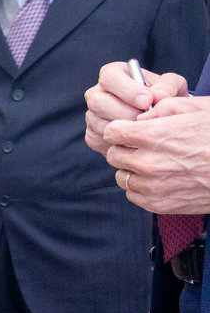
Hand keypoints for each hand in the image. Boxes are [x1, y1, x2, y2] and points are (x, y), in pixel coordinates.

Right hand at [84, 62, 188, 156]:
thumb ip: (167, 86)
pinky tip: (136, 139)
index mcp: (113, 75)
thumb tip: (157, 96)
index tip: (147, 102)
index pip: (109, 77)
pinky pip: (101, 140)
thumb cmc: (164, 98)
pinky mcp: (92, 135)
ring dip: (124, 129)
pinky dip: (120, 141)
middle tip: (145, 119)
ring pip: (99, 123)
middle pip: (97, 102)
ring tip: (144, 129)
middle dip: (124, 112)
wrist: (160, 120)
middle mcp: (96, 93)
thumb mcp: (173, 86)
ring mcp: (92, 115)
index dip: (127, 90)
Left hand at [103, 96, 209, 215]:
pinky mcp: (159, 204)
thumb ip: (166, 107)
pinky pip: (133, 195)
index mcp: (154, 136)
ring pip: (122, 176)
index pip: (112, 131)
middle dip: (126, 147)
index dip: (122, 128)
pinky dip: (141, 187)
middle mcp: (148, 162)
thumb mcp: (200, 109)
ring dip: (132, 169)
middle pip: (114, 154)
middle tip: (145, 145)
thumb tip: (143, 116)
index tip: (131, 129)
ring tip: (155, 162)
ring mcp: (153, 186)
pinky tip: (160, 178)